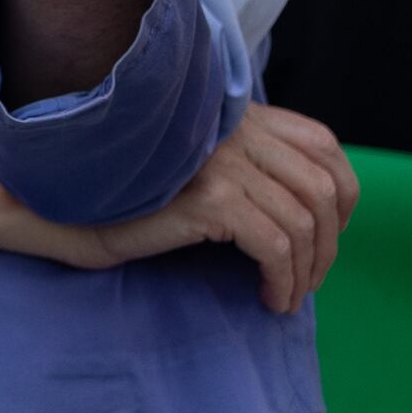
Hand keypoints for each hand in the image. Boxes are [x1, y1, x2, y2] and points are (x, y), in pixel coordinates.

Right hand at [85, 103, 356, 312]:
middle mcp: (232, 129)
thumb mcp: (198, 164)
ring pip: (302, 222)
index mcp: (235, 115)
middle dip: (328, 244)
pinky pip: (274, 246)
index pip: (321, 142)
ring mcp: (220, 160)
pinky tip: (269, 297)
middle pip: (321, 187)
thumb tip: (313, 208)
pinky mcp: (207, 197)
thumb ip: (246, 162)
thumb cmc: (133, 195)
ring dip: (307, 272)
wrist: (69, 207)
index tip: (329, 231)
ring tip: (288, 296)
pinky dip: (283, 279)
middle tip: (310, 278)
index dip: (342, 193)